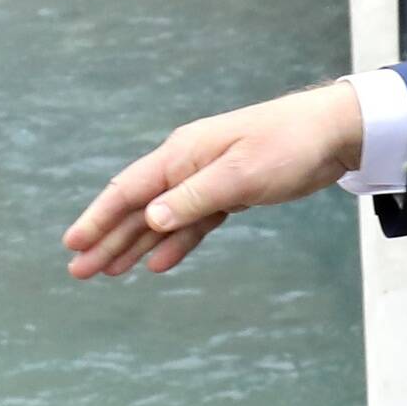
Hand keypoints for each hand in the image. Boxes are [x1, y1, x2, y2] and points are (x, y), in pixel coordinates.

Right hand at [65, 82, 365, 278]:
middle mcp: (187, 165)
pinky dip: (174, 243)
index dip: (98, 218)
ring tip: (107, 272)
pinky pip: (192, 223)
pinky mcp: (229, 193)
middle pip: (137, 208)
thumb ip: (193, 198)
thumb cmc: (288, 146)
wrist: (333, 133)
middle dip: (107, 239)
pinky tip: (157, 263)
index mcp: (182, 155)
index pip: (129, 191)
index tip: (73, 243)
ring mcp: (207, 179)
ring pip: (162, 219)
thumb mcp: (240, 175)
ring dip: (134, 245)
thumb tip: (149, 219)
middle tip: (79, 271)